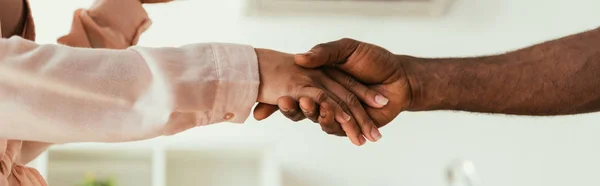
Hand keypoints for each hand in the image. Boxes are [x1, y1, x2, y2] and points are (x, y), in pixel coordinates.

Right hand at [254, 48, 379, 145]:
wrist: (400, 78)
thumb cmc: (374, 60)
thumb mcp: (347, 49)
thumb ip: (324, 53)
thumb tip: (300, 58)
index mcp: (318, 79)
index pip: (292, 88)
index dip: (279, 93)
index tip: (270, 92)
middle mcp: (323, 97)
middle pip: (299, 106)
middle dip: (289, 106)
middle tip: (283, 100)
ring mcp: (335, 113)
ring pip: (315, 118)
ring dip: (310, 113)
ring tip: (307, 104)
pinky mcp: (347, 126)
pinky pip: (334, 128)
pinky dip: (331, 122)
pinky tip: (332, 116)